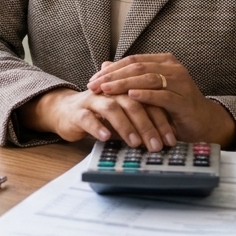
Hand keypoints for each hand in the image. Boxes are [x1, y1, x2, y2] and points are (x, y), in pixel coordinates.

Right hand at [19, 87, 176, 151]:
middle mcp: (111, 92)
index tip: (171, 140)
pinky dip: (97, 127)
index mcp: (126, 91)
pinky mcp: (77, 112)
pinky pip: (87, 118)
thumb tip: (163, 139)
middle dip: (147, 125)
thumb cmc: (99, 115)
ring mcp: (93, 100)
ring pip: (112, 108)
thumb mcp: (123, 118)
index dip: (161, 120)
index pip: (148, 102)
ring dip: (126, 126)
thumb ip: (141, 123)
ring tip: (136, 142)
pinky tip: (106, 138)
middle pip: (133, 104)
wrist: (65, 111)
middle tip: (157, 145)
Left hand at [86, 53, 235, 147]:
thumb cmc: (173, 107)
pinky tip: (131, 96)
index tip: (93, 78)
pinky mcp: (184, 100)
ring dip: (125, 84)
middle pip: (138, 67)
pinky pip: (163, 95)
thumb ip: (129, 78)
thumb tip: (104, 65)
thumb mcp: (148, 91)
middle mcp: (173, 68)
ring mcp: (180, 82)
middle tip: (95, 85)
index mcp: (164, 62)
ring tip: (107, 89)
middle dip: (114, 76)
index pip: (133, 60)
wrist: (202, 123)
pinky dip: (146, 95)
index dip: (112, 68)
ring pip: (148, 78)